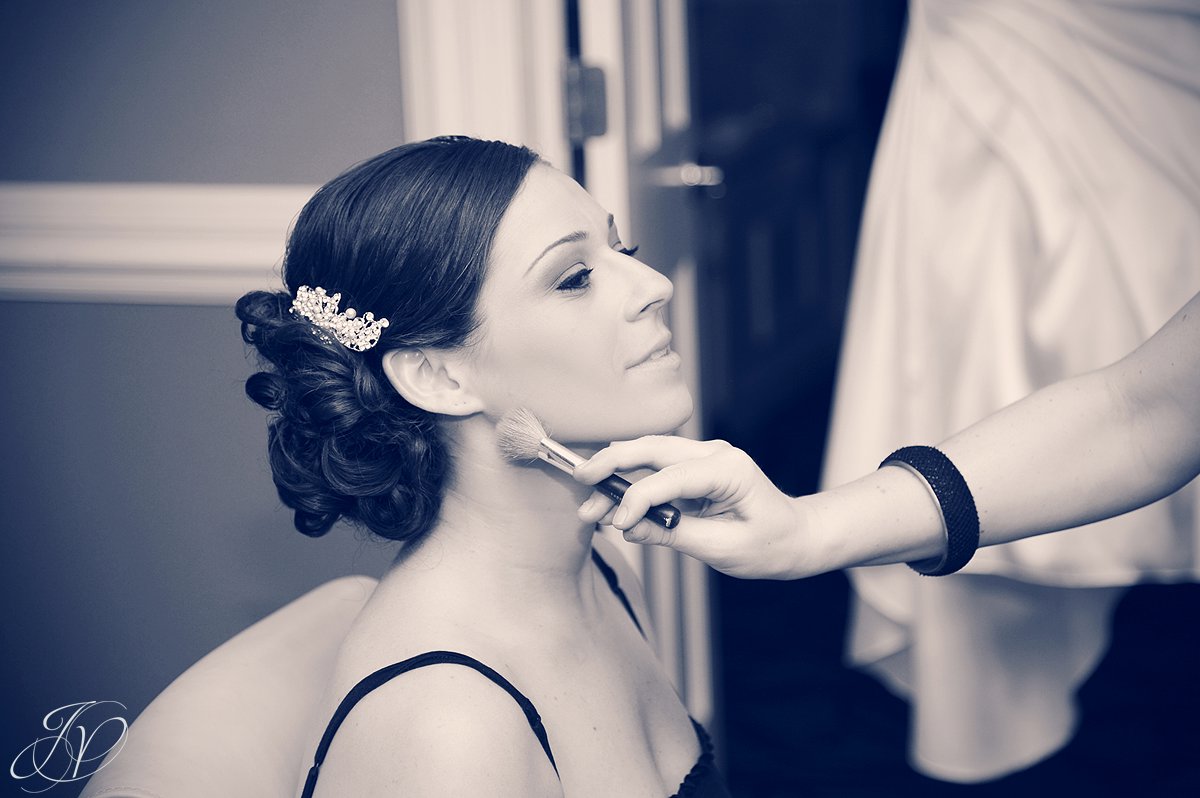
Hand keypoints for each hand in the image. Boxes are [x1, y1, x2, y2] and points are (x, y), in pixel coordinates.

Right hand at [573, 436, 818, 579]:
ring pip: (647, 452)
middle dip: (612, 464)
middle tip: (579, 480)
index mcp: (728, 469)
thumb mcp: (722, 548)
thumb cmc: (770, 544)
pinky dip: (630, 480)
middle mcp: (714, 452)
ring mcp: (703, 456)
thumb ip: (673, 534)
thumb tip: (629, 527)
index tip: (615, 523)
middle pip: (651, 448)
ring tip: (590, 502)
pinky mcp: (694, 468)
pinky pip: (655, 468)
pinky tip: (610, 501)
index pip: (669, 476)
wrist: (797, 537)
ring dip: (615, 472)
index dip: (637, 498)